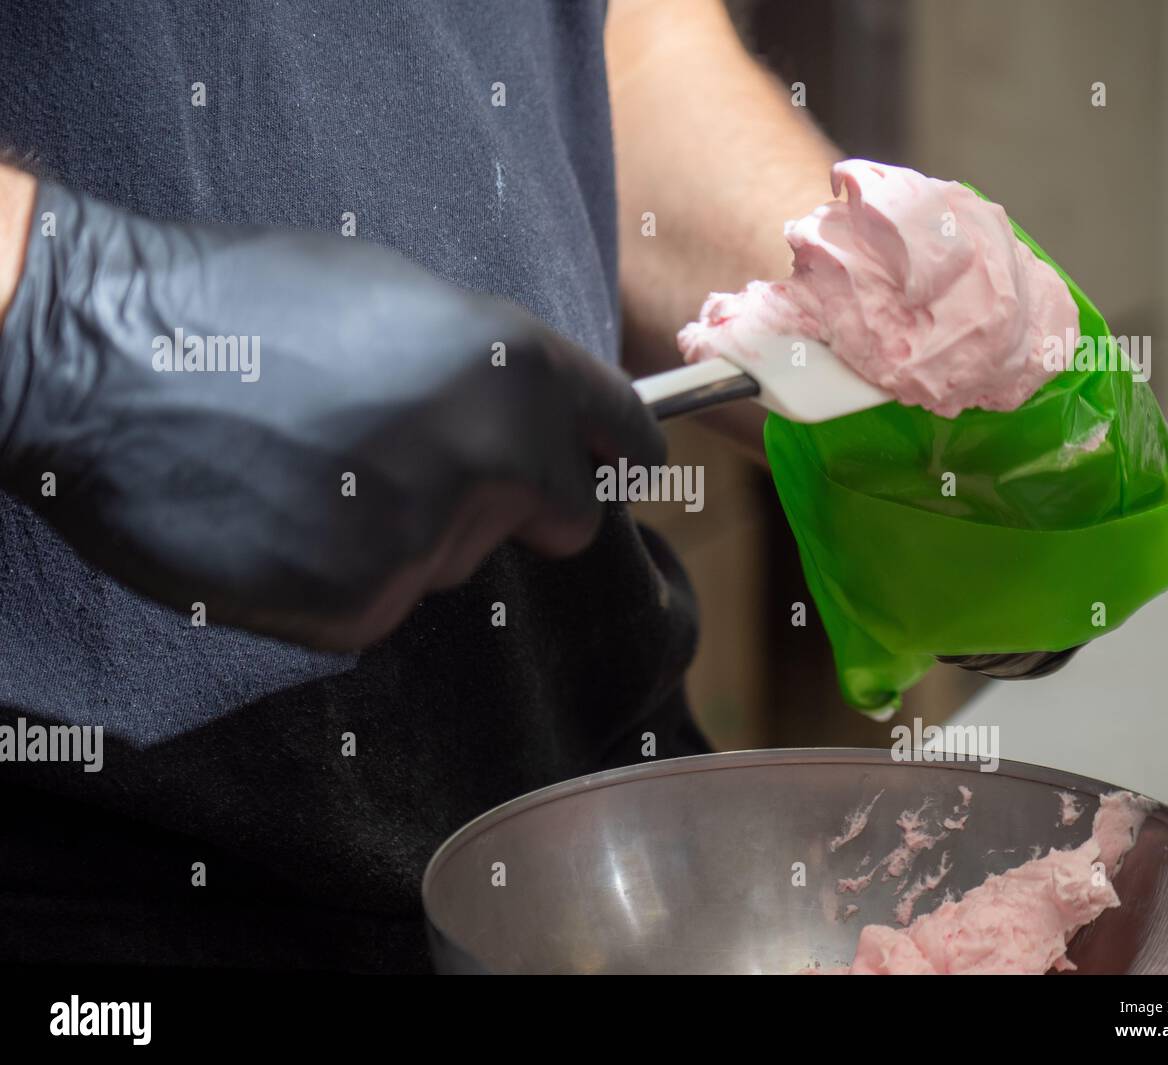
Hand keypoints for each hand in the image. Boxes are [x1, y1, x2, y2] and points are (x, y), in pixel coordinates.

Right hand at [0, 180, 663, 648]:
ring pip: (459, 560)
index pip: (619, 430)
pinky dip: (347, 577)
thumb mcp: (395, 296)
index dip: (620, 453)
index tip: (620, 470)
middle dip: (506, 500)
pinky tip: (284, 523)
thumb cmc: (244, 302)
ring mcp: (429, 534)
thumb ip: (493, 369)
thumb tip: (543, 423)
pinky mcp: (362, 603)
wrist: (104, 352)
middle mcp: (492, 451)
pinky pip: (386, 603)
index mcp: (512, 362)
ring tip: (318, 472)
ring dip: (412, 534)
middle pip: (553, 512)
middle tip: (415, 466)